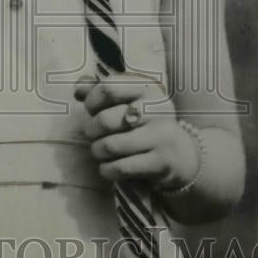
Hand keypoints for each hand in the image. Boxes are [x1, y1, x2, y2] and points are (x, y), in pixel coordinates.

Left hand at [74, 74, 198, 189]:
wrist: (178, 153)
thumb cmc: (142, 122)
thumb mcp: (127, 100)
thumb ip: (100, 91)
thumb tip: (79, 89)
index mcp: (147, 88)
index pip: (108, 88)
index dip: (91, 100)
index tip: (91, 109)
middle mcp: (157, 110)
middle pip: (105, 120)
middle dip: (91, 130)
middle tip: (93, 134)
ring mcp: (161, 136)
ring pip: (110, 146)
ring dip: (97, 150)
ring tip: (99, 150)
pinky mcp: (161, 163)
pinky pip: (121, 168)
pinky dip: (107, 169)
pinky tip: (108, 167)